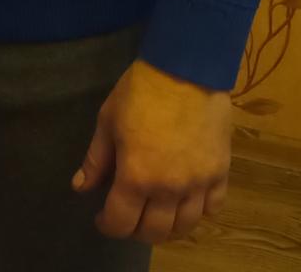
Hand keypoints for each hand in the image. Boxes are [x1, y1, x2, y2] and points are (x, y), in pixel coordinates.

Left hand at [71, 58, 231, 244]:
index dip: (107, 225)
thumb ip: (96, 160)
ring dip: (168, 225)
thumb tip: (80, 188)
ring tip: (158, 210)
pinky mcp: (221, 171)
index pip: (120, 223)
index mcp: (136, 177)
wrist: (185, 67)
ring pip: (185, 226)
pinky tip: (187, 197)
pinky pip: (213, 207)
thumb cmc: (141, 91)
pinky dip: (199, 209)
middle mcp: (169, 189)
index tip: (102, 215)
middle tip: (130, 211)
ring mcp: (198, 183)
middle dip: (136, 228)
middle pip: (153, 232)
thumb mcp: (108, 121)